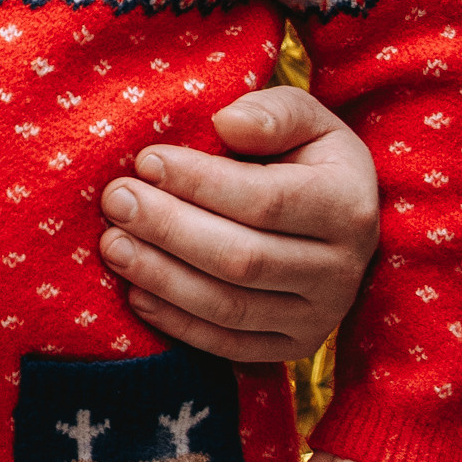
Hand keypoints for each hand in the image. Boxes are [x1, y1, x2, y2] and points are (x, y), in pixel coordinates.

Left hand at [99, 88, 380, 366]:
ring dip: (162, 277)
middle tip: (116, 201)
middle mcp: (341, 271)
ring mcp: (319, 317)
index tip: (145, 160)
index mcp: (348, 206)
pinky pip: (227, 345)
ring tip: (113, 245)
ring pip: (229, 306)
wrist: (337, 223)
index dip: (199, 181)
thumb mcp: (305, 120)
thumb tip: (227, 124)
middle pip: (242, 259)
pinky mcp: (294, 348)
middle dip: (169, 229)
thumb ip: (271, 112)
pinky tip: (135, 292)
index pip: (265, 201)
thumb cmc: (307, 159)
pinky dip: (176, 322)